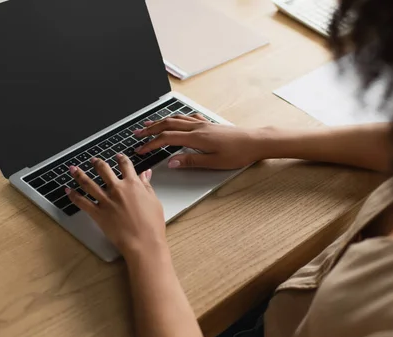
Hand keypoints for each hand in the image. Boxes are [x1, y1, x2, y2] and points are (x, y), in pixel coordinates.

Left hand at [65, 154, 166, 257]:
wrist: (144, 241)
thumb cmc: (152, 225)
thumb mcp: (154, 201)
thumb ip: (147, 186)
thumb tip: (145, 174)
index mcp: (133, 184)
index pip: (125, 166)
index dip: (121, 159)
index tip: (118, 156)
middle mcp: (117, 189)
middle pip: (103, 170)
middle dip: (97, 163)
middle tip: (93, 160)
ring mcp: (106, 200)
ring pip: (88, 183)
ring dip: (79, 174)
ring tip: (74, 169)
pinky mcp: (97, 213)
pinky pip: (81, 202)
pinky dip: (73, 195)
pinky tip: (68, 190)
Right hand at [133, 114, 261, 169]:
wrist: (255, 141)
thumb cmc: (239, 153)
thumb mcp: (214, 162)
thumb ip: (191, 161)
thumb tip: (172, 162)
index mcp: (197, 138)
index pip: (167, 139)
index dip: (151, 144)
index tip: (141, 150)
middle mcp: (198, 127)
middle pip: (168, 124)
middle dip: (150, 129)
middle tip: (137, 133)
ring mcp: (203, 124)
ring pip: (176, 119)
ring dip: (161, 121)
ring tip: (149, 124)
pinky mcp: (210, 124)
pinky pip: (188, 118)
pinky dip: (176, 118)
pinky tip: (176, 120)